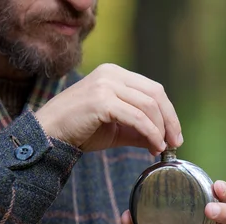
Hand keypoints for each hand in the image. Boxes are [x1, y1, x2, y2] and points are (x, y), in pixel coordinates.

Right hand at [35, 63, 182, 154]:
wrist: (49, 134)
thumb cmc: (80, 130)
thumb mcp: (116, 129)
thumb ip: (139, 130)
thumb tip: (163, 141)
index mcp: (115, 74)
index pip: (153, 89)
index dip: (168, 112)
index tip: (174, 135)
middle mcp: (112, 74)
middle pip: (155, 94)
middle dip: (170, 120)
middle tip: (176, 142)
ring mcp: (106, 85)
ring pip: (149, 105)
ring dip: (161, 129)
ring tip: (163, 147)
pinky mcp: (101, 100)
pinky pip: (137, 117)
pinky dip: (150, 132)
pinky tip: (153, 146)